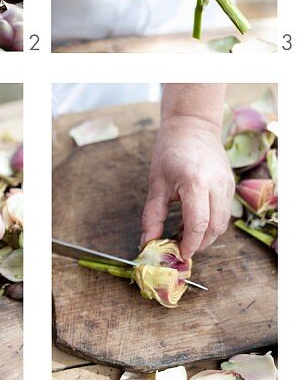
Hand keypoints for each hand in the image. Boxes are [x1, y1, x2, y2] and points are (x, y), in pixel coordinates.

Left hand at [141, 115, 234, 258]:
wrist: (192, 126)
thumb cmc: (170, 152)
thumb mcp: (156, 184)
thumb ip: (152, 216)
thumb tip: (148, 242)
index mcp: (195, 184)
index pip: (198, 224)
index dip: (190, 244)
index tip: (179, 253)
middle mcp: (216, 185)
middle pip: (215, 228)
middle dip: (199, 244)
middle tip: (180, 248)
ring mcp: (227, 185)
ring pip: (222, 223)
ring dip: (206, 235)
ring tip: (184, 235)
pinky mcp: (230, 185)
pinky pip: (224, 212)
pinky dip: (211, 223)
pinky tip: (192, 222)